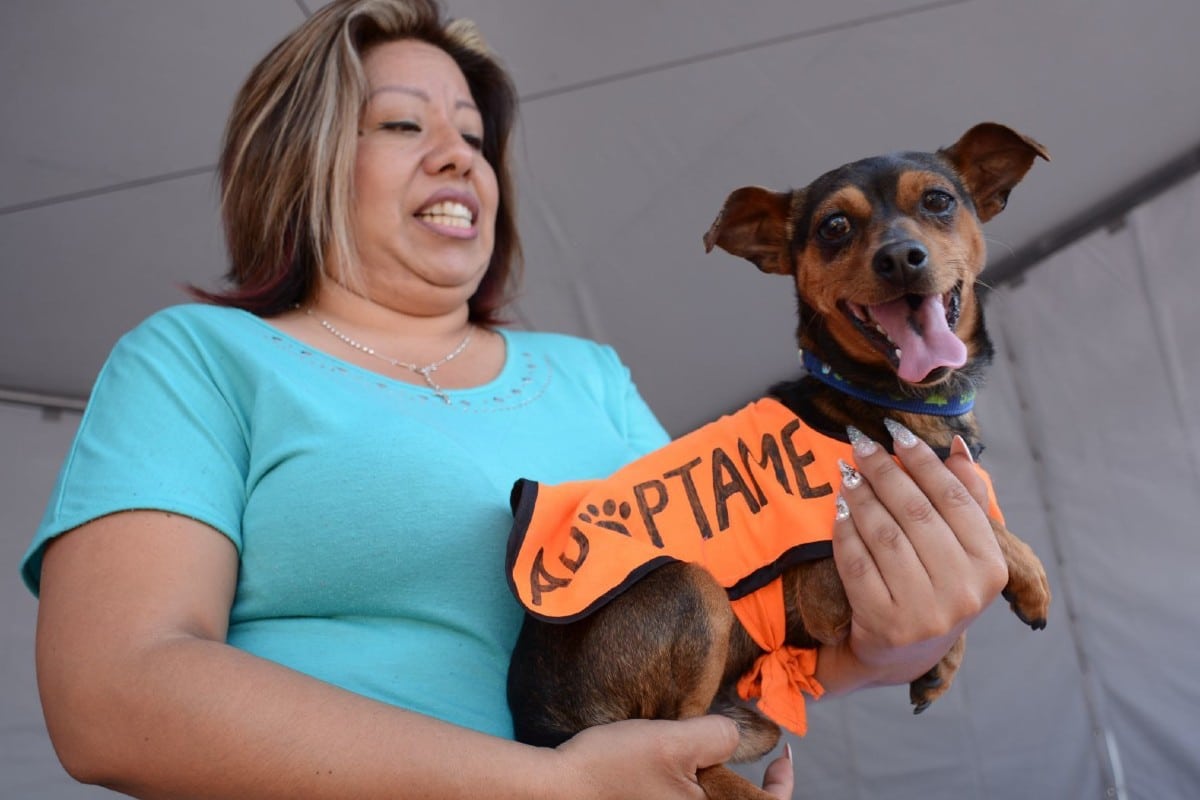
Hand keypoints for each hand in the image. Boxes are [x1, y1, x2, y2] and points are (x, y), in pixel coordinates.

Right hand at [553, 716, 791, 798]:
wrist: (559, 789)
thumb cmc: (613, 768)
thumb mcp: (673, 740)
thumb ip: (717, 736)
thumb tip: (735, 737)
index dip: (783, 783)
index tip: (782, 755)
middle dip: (745, 780)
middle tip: (738, 749)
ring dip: (715, 781)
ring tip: (702, 751)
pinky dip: (693, 785)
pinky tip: (676, 762)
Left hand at [825, 422, 1007, 689]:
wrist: (905, 653)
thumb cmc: (938, 587)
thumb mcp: (964, 550)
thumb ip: (966, 497)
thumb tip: (957, 446)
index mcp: (990, 567)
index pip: (954, 499)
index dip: (923, 461)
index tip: (897, 432)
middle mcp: (963, 592)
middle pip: (915, 513)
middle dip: (884, 471)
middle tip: (861, 444)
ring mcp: (924, 612)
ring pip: (885, 535)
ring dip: (861, 496)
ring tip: (847, 471)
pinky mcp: (885, 624)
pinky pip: (858, 564)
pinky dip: (845, 531)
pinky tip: (839, 508)